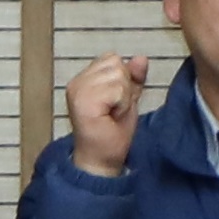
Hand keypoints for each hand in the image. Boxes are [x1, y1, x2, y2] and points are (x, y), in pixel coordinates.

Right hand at [63, 52, 147, 183]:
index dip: (122, 79)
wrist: (101, 160)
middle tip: (114, 109)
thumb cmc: (111, 133)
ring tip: (113, 113)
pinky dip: (122, 104)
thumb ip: (133, 77)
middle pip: (116, 63)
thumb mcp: (127, 98)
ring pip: (118, 75)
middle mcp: (77, 82)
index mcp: (83, 79)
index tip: (114, 102)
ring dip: (123, 96)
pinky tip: (112, 117)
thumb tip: (141, 58)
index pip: (111, 58)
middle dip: (124, 87)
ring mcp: (79, 91)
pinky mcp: (84, 101)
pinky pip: (117, 89)